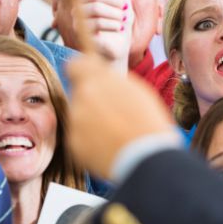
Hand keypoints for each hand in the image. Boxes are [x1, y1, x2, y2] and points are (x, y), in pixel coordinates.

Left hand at [66, 54, 177, 179]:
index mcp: (98, 80)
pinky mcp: (73, 144)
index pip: (75, 64)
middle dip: (92, 99)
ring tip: (116, 131)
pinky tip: (110, 145)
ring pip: (79, 115)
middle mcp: (81, 98)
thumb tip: (104, 76)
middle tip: (114, 110)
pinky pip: (79, 136)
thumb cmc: (149, 124)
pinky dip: (90, 139)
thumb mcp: (138, 91)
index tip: (91, 76)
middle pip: (80, 93)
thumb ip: (114, 81)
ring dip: (92, 120)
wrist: (145, 159)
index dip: (84, 70)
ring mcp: (75, 122)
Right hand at [74, 0, 131, 63]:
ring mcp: (77, 18)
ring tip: (123, 18)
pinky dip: (112, 23)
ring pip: (95, 8)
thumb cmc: (118, 21)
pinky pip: (96, 23)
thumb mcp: (123, 2)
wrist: (117, 45)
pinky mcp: (81, 33)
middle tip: (125, 6)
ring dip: (115, 12)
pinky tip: (119, 27)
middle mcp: (77, 4)